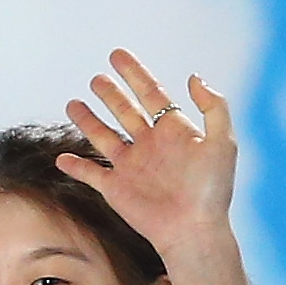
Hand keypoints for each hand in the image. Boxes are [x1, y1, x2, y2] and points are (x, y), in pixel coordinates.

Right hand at [60, 51, 260, 284]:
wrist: (194, 229)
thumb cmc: (212, 190)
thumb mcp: (223, 141)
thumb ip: (214, 107)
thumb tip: (194, 77)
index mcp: (174, 132)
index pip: (151, 94)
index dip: (135, 73)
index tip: (118, 55)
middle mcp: (150, 145)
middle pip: (125, 111)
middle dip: (111, 94)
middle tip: (97, 77)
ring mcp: (131, 167)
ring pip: (103, 137)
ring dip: (88, 120)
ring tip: (73, 103)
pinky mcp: (115, 189)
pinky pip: (90, 174)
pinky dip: (74, 166)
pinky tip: (61, 157)